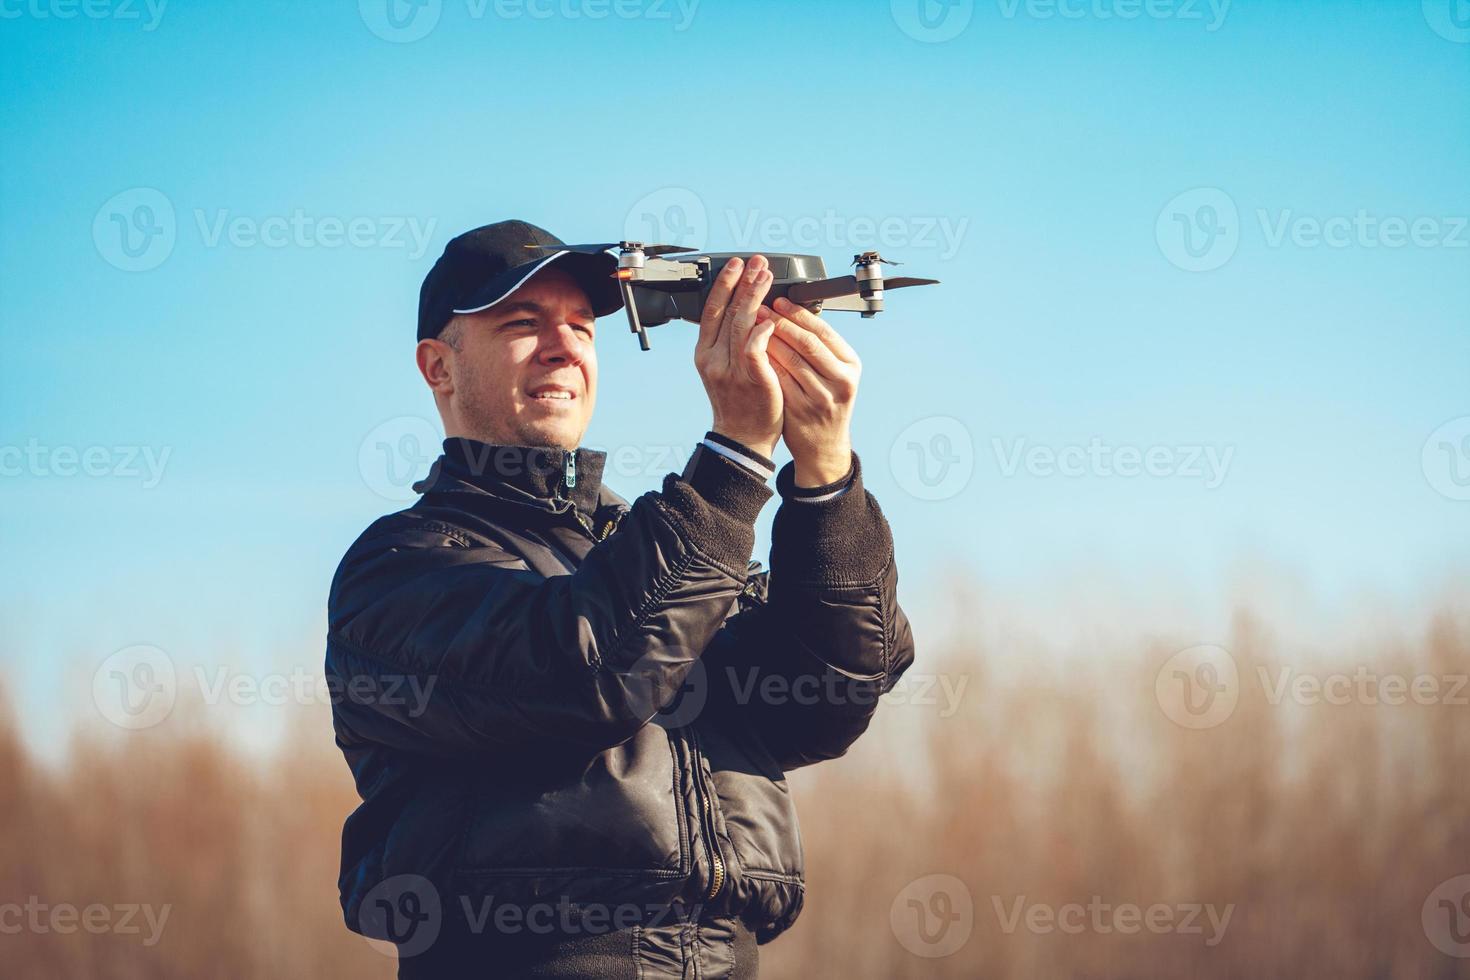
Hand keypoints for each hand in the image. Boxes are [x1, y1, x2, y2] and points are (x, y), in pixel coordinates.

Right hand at [694, 255, 781, 458]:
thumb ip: (729, 342)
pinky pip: (753, 349)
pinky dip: (761, 332)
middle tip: (757, 263)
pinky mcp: (751, 380)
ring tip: (766, 278)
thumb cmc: (739, 402)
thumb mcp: (724, 368)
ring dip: (754, 298)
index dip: (724, 284)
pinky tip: (770, 319)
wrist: (743, 437)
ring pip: (740, 325)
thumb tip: (745, 310)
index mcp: (704, 353)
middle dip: (743, 283)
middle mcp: (713, 359)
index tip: (737, 265)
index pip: (711, 310)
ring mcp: (730, 370)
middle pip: (726, 311)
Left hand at [762, 296, 859, 486]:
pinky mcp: (800, 411)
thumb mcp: (835, 373)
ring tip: (753, 326)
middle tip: (761, 308)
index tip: (779, 301)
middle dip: (781, 323)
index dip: (798, 313)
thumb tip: (793, 312)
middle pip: (807, 343)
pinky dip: (765, 363)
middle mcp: (840, 381)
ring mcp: (821, 398)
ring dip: (768, 340)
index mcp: (851, 365)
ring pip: (790, 361)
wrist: (823, 445)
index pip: (824, 331)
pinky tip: (752, 351)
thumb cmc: (825, 401)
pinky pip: (778, 380)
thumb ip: (821, 348)